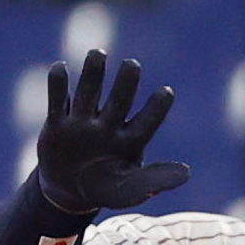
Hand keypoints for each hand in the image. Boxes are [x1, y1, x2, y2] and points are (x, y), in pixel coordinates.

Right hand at [38, 49, 190, 213]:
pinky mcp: (57, 125)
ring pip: (89, 92)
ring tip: (98, 53)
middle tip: (133, 65)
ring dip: (93, 73)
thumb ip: (154, 181)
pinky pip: (57, 101)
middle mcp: (108, 126)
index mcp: (130, 141)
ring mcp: (82, 123)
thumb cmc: (106, 189)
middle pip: (119, 101)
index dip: (157, 108)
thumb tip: (187, 174)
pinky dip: (58, 85)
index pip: (147, 122)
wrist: (68, 192)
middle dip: (125, 83)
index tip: (167, 92)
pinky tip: (60, 67)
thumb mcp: (129, 191)